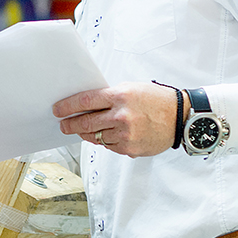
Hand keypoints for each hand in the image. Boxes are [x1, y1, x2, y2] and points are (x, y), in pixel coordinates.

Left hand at [53, 82, 178, 156]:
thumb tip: (86, 105)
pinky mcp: (129, 149)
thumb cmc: (155, 100)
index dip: (68, 106)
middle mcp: (121, 116)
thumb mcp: (131, 88)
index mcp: (120, 97)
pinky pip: (109, 146)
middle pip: (86, 123)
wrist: (179, 117)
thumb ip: (109, 97)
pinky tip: (107, 135)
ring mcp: (125, 135)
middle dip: (70, 124)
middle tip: (63, 125)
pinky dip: (104, 141)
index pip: (85, 101)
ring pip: (95, 137)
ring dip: (87, 134)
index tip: (58, 110)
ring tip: (83, 130)